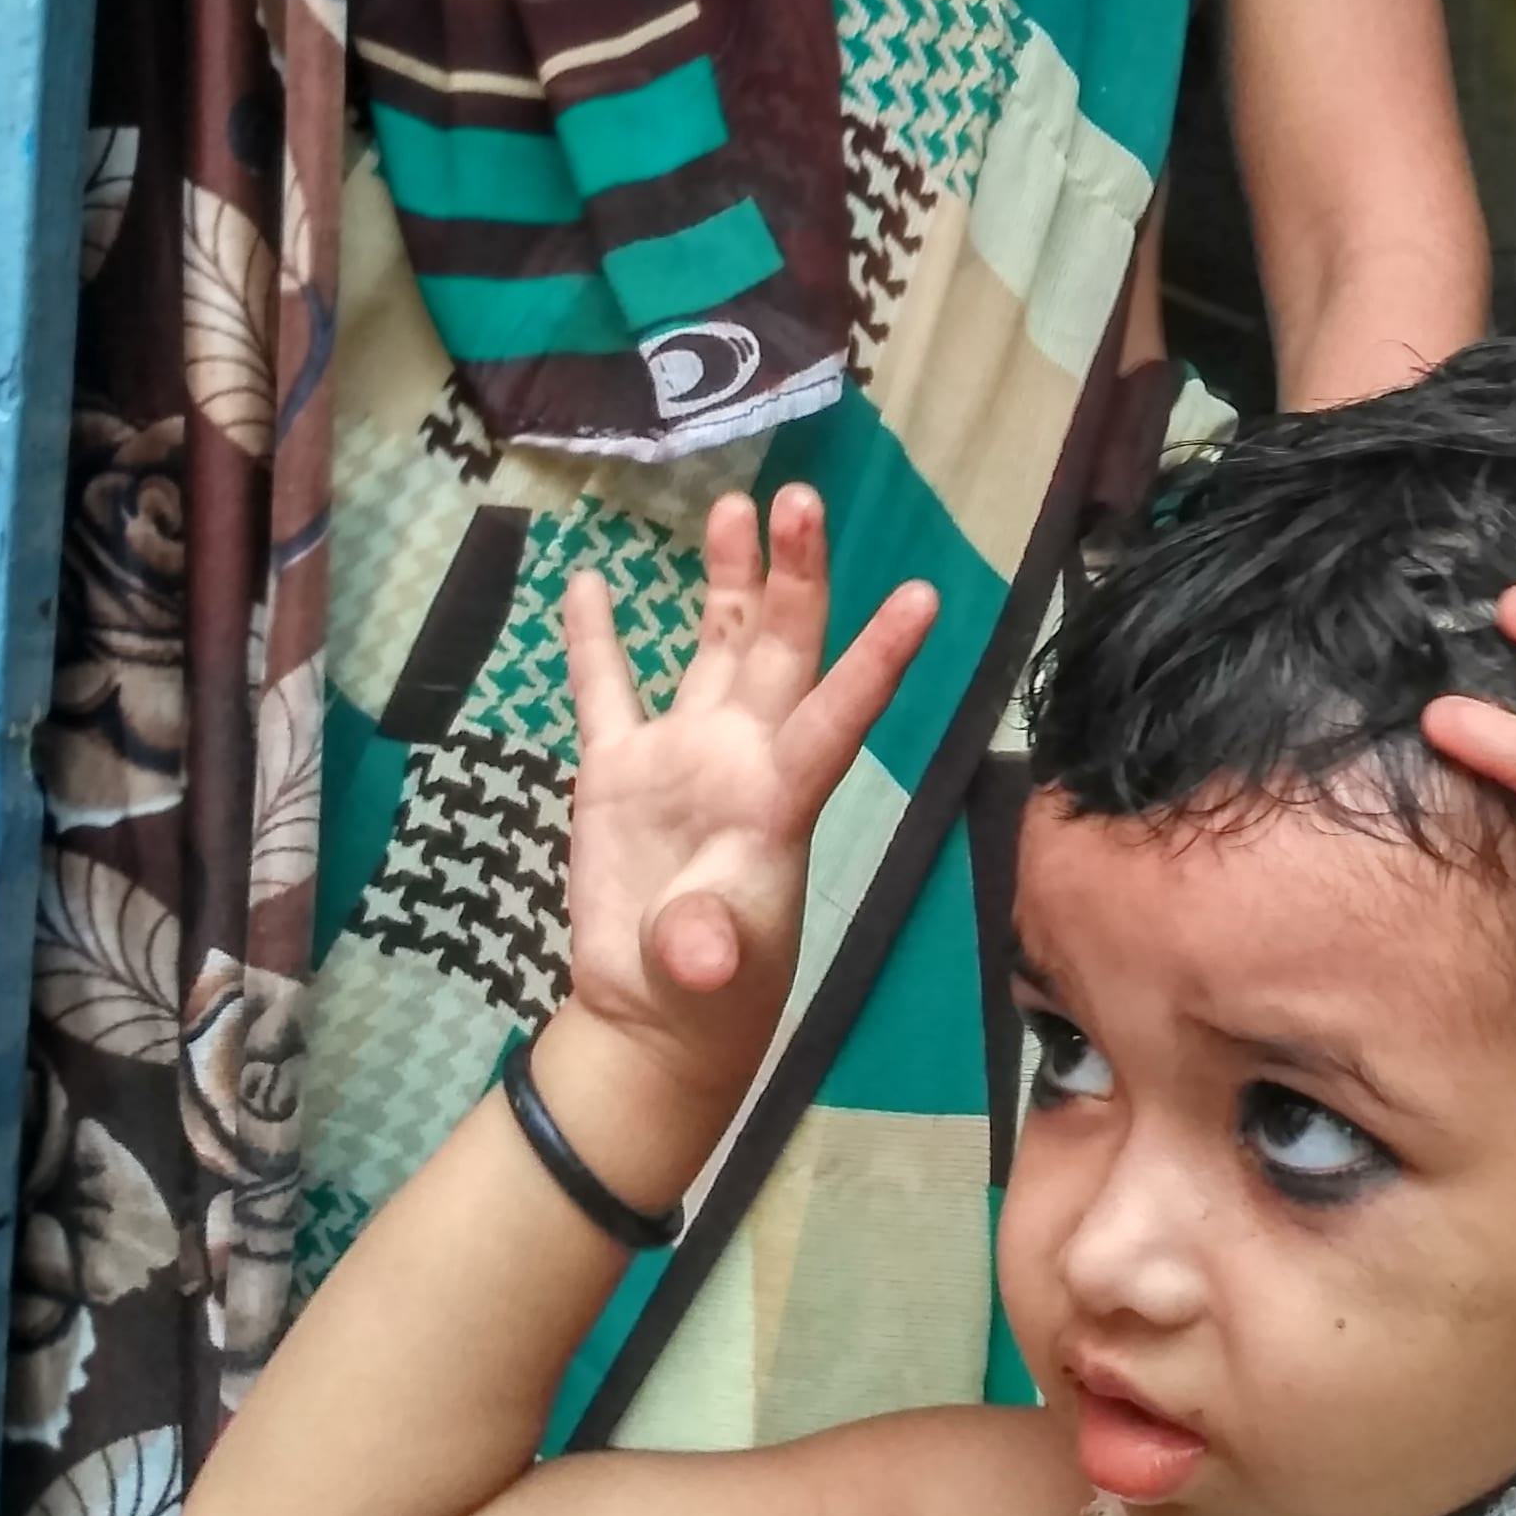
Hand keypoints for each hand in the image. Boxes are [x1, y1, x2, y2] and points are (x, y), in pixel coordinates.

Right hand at [559, 487, 935, 1120]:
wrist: (651, 1018)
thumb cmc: (710, 998)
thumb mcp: (712, 977)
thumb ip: (706, 950)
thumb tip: (700, 953)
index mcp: (782, 798)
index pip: (841, 714)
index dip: (879, 658)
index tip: (926, 595)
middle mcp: (744, 757)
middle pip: (783, 650)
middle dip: (796, 575)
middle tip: (804, 497)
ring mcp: (683, 755)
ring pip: (714, 646)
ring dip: (727, 580)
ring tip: (735, 505)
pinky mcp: (619, 771)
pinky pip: (606, 690)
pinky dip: (596, 639)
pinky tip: (589, 578)